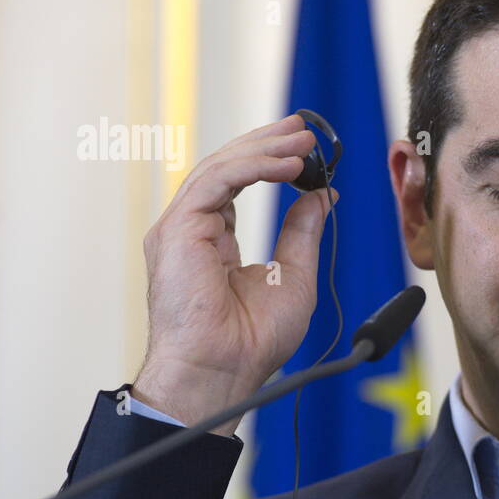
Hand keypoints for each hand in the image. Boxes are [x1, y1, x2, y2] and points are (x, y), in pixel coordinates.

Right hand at [132, 114, 336, 435]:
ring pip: (220, 167)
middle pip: (226, 168)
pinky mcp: (177, 230)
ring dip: (264, 149)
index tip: (304, 146)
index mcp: (212, 240)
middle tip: (304, 128)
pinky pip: (216, 182)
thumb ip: (301, 232)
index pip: (237, 184)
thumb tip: (322, 195)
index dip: (269, 160)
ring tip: (303, 140)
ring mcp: (179, 228)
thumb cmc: (251, 341)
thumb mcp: (293, 276)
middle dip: (267, 142)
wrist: (223, 371)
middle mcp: (191, 229)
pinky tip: (288, 165)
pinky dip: (253, 167)